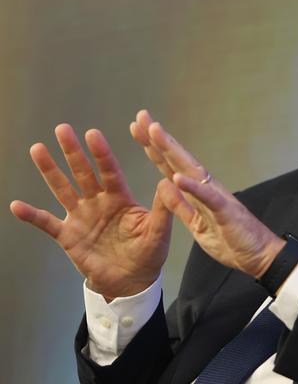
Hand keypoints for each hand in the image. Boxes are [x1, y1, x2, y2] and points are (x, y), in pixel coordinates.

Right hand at [9, 124, 171, 299]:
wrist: (131, 282)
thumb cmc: (148, 253)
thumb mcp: (159, 232)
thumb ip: (163, 209)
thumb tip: (168, 182)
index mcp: (120, 198)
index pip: (110, 171)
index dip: (102, 154)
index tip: (93, 134)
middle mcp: (98, 202)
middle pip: (83, 173)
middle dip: (73, 152)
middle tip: (63, 129)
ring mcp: (81, 217)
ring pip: (62, 189)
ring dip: (50, 171)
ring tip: (38, 149)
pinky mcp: (68, 236)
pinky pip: (47, 223)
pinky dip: (32, 215)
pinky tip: (16, 205)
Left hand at [130, 110, 283, 278]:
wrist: (258, 255)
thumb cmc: (231, 240)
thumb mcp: (195, 225)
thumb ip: (180, 206)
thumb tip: (164, 184)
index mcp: (196, 192)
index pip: (170, 165)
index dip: (153, 147)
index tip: (137, 128)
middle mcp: (205, 188)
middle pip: (177, 159)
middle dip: (158, 138)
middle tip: (141, 116)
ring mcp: (215, 197)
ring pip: (190, 170)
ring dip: (172, 151)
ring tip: (155, 133)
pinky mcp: (225, 212)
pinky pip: (207, 198)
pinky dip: (192, 187)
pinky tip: (177, 177)